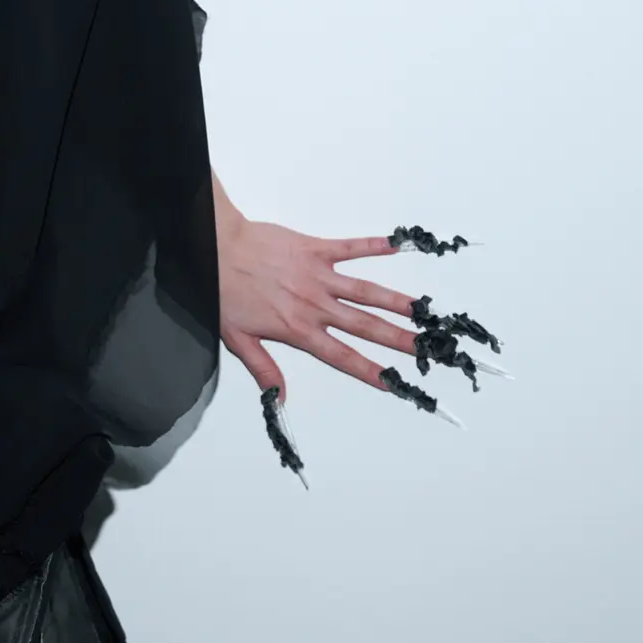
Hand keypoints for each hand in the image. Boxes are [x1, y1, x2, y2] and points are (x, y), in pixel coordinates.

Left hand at [213, 182, 416, 402]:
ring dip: (396, 301)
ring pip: (366, 291)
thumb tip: (278, 396)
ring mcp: (318, 276)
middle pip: (364, 325)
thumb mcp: (238, 339)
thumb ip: (263, 368)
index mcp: (298, 329)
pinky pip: (350, 248)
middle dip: (397, 339)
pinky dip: (374, 246)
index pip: (340, 356)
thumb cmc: (224, 292)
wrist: (217, 250)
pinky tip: (398, 247)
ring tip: (422, 311)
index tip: (392, 381)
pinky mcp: (315, 250)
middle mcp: (315, 305)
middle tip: (425, 348)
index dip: (368, 370)